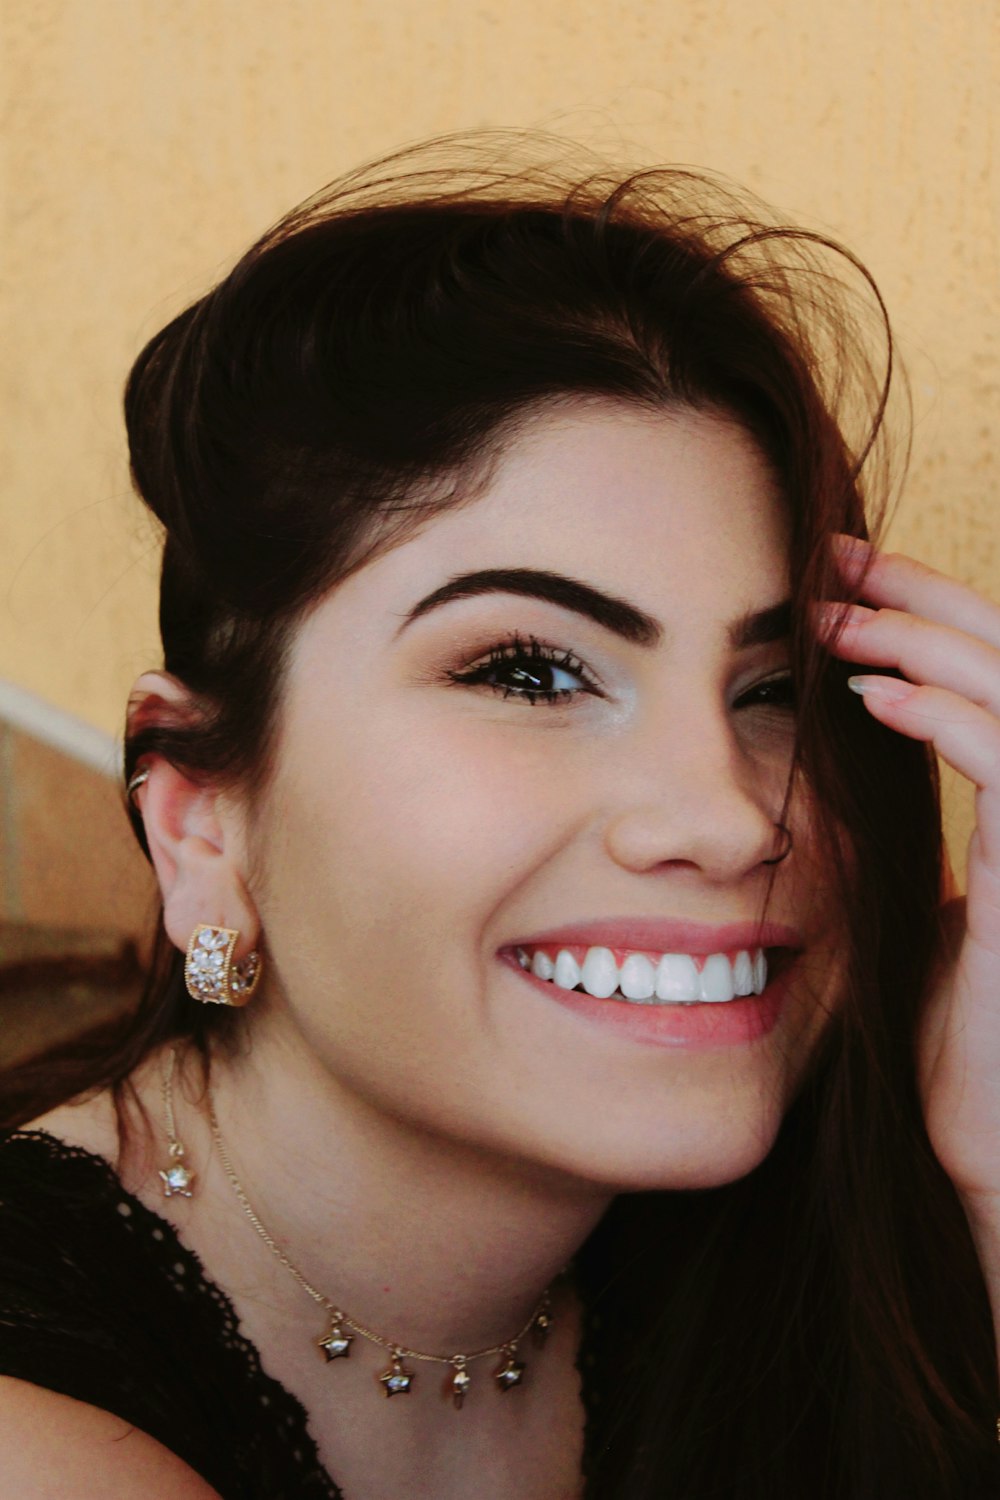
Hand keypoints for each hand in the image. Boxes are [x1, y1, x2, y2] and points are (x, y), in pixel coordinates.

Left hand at [817, 535, 999, 1220]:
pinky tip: (875, 697)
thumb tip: (858, 784)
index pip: (986, 673)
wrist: (991, 1139)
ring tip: (838, 617)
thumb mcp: (926, 909)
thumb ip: (913, 842)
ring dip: (925, 641)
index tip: (838, 580)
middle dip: (920, 596)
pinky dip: (948, 717)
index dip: (922, 614)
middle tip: (833, 557)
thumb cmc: (956, 1034)